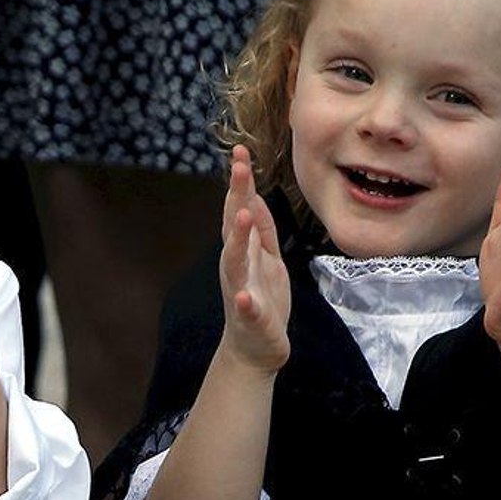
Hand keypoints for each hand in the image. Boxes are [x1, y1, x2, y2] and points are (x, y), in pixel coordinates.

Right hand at [215, 146, 291, 373]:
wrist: (257, 348)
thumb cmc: (262, 299)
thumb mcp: (267, 258)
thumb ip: (261, 230)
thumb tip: (253, 196)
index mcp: (243, 249)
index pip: (239, 208)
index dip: (241, 181)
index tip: (241, 151)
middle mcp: (235, 264)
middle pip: (233, 225)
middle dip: (235, 196)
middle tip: (239, 166)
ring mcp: (240, 289)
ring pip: (235, 261)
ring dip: (236, 239)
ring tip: (240, 217)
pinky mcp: (250, 317)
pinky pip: (246, 307)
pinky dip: (244, 301)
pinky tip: (243, 295)